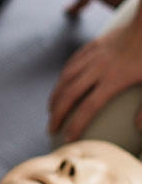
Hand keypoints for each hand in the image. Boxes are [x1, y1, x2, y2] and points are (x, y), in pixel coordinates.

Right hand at [49, 13, 141, 139]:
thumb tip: (138, 129)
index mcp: (115, 79)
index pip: (88, 108)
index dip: (76, 125)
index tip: (67, 139)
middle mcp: (99, 68)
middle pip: (70, 94)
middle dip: (57, 113)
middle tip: (51, 128)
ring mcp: (95, 54)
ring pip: (67, 78)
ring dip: (56, 95)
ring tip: (51, 109)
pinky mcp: (96, 44)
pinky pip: (73, 62)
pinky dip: (64, 76)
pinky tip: (62, 82)